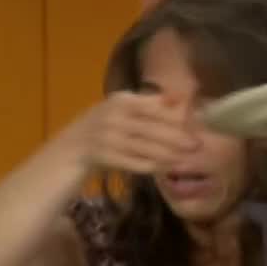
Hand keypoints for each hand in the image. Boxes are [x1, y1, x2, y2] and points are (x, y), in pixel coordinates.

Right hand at [62, 91, 198, 174]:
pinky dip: (153, 166)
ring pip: (146, 148)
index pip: (153, 107)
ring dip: (169, 155)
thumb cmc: (103, 128)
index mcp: (120, 100)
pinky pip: (135, 163)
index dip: (175, 117)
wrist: (70, 150)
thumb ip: (149, 104)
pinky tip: (166, 168)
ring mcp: (107, 137)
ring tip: (185, 159)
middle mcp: (113, 116)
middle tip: (196, 145)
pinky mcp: (104, 157)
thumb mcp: (121, 109)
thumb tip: (180, 97)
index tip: (194, 124)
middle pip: (152, 129)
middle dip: (177, 138)